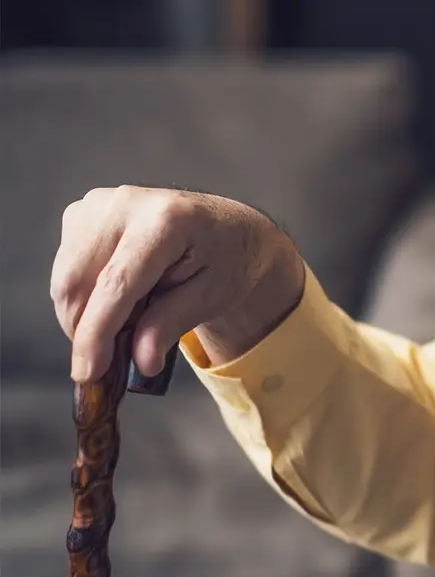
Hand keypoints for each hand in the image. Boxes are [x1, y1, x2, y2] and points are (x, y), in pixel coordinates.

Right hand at [52, 186, 304, 381]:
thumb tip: (141, 362)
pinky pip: (66, 270)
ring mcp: (98, 204)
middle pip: (78, 282)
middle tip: (115, 355)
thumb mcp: (213, 297)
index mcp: (167, 220)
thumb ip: (171, 325)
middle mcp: (125, 203)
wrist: (227, 228)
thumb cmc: (226, 260)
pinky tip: (119, 299)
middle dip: (86, 329)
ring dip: (84, 315)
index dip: (96, 333)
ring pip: (65, 279)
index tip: (86, 373)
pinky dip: (84, 297)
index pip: (116, 284)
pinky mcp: (83, 213)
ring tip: (130, 319)